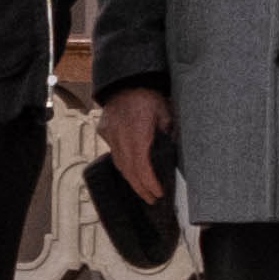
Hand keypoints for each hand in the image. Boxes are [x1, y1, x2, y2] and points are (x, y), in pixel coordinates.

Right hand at [98, 88, 168, 202]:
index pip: (141, 165)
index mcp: (137, 133)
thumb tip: (174, 154)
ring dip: (132, 179)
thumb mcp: (166, 113)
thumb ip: (169, 134)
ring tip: (143, 191)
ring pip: (119, 164)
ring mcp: (110, 135)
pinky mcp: (104, 131)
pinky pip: (114, 153)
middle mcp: (120, 137)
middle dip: (141, 188)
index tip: (158, 193)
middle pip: (128, 170)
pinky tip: (132, 171)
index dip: (149, 183)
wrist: (125, 79)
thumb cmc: (149, 96)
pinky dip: (123, 165)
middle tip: (152, 200)